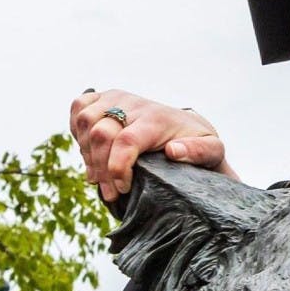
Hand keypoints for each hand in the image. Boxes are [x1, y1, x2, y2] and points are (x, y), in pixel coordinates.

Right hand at [70, 89, 237, 201]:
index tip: (122, 188)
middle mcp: (134, 104)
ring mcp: (116, 98)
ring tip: (99, 177)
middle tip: (110, 192)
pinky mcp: (103, 97)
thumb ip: (200, 152)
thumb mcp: (212, 150)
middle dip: (100, 168)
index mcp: (157, 118)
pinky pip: (78, 107)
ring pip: (85, 121)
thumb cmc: (196, 141)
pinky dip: (77, 130)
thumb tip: (173, 151)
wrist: (184, 124)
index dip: (117, 168)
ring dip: (86, 153)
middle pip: (100, 133)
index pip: (126, 140)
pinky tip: (90, 151)